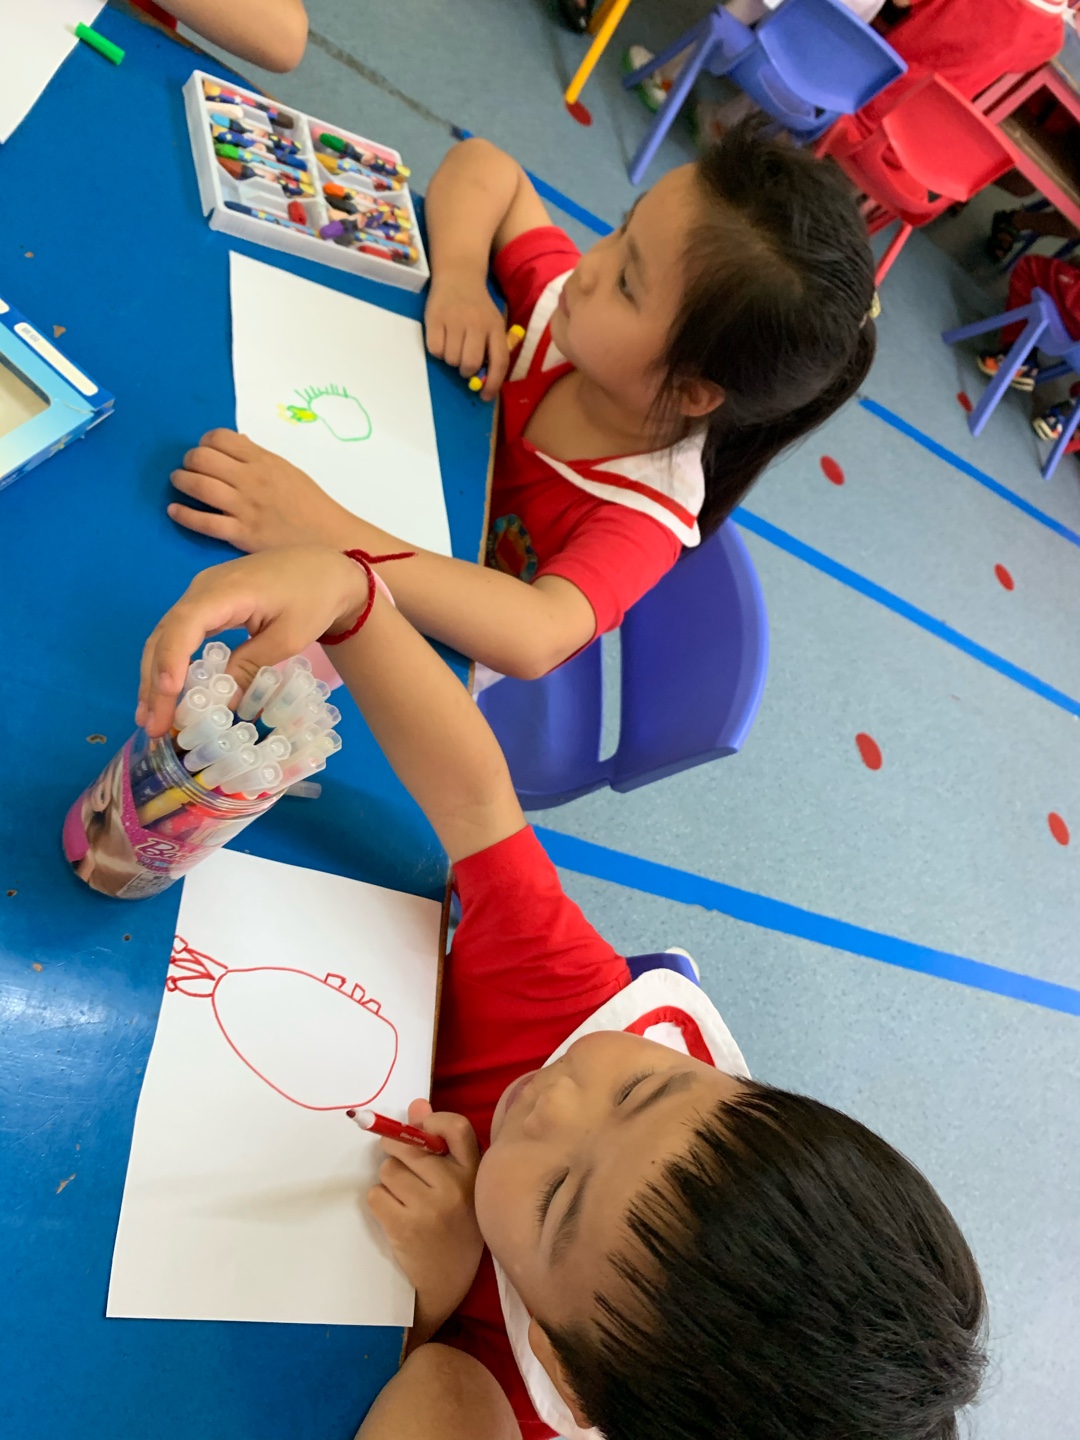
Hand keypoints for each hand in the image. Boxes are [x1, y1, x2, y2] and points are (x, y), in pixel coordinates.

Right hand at [135, 548, 368, 735]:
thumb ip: (251, 666)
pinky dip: (169, 664)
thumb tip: (221, 704)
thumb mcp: (287, 638)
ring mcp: (202, 594)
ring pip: (166, 636)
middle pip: (167, 634)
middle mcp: (203, 588)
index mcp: (226, 590)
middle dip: (154, 681)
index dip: (172, 658)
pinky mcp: (207, 605)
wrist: (325, 569)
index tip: (168, 692)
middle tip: (152, 725)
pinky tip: (166, 694)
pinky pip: (180, 634)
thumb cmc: (313, 598)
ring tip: (150, 719)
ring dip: (155, 677)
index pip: (186, 624)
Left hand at [168, 429, 356, 551]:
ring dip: (182, 481)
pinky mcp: (240, 534)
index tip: (206, 451)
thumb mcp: (289, 471)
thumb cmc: (311, 505)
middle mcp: (251, 480)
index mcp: (264, 461)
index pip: (220, 438)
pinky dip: (183, 514)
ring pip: (198, 486)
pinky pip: (203, 522)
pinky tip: (174, 510)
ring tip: (179, 482)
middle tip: (190, 467)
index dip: (206, 442)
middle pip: (203, 458)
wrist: (330, 540)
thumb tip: (238, 443)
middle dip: (190, 460)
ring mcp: (244, 507)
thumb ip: (261, 458)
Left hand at [367, 1101, 484, 1341]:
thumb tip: (416, 1104)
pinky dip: (379, 1203)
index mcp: (474, 1173)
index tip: (419, 1127)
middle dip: (396, 1153)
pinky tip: (395, 1218)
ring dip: (389, 1183)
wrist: (446, 1286)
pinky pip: (376, 1195)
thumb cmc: (454, 1228)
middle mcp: (455, 1186)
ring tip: (404, 1202)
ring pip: (388, 1171)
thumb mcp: (461, 1187)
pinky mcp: (405, 1227)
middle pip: (408, 1146)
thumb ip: (442, 1146)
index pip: (457, 1127)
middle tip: (401, 1168)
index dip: (432, 1120)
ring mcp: (430, 1207)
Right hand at [425, 276, 511, 400]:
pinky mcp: (435, 318)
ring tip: (453, 345)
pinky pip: (435, 350)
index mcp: (495, 327)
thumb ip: (492, 349)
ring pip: (451, 359)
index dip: (493, 384)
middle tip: (464, 363)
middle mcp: (476, 324)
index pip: (499, 362)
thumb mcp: (492, 324)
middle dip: (466, 370)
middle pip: (470, 364)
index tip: (485, 396)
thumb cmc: (478, 307)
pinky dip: (437, 351)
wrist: (459, 276)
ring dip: (451, 360)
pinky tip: (441, 339)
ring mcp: (454, 320)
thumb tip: (483, 381)